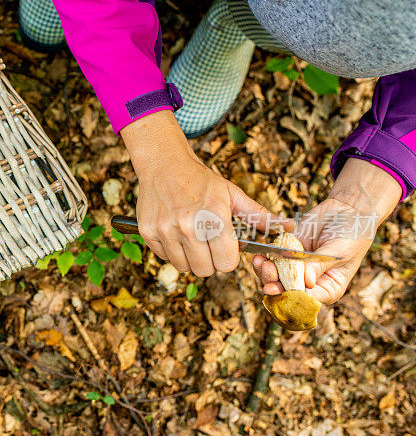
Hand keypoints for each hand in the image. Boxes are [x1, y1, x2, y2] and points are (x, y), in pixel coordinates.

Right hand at [122, 111, 285, 276]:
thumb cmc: (200, 180)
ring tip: (191, 238)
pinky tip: (175, 233)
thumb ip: (258, 215)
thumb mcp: (232, 194)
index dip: (228, 257)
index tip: (224, 247)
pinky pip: (165, 258)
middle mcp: (188, 227)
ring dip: (190, 258)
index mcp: (215, 218)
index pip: (226, 263)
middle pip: (205, 270)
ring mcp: (166, 231)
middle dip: (210, 261)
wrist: (164, 165)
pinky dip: (172, 251)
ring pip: (184, 267)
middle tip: (208, 243)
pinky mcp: (148, 233)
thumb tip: (288, 226)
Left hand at [252, 158, 401, 303]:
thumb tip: (307, 282)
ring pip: (276, 277)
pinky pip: (272, 259)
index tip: (279, 291)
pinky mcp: (287, 253)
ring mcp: (297, 267)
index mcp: (328, 287)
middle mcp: (310, 281)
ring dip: (265, 272)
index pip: (308, 300)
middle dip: (275, 284)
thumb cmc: (352, 234)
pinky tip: (259, 255)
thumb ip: (320, 265)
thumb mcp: (340, 251)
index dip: (292, 297)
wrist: (346, 210)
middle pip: (287, 291)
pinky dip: (264, 259)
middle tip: (269, 271)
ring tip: (262, 262)